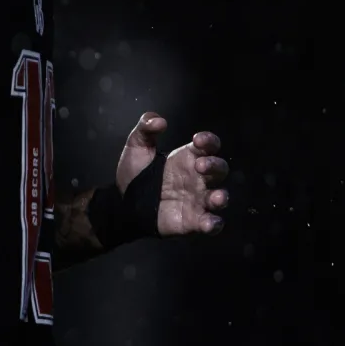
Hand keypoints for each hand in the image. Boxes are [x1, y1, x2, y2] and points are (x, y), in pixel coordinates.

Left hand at [115, 112, 228, 235]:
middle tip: (199, 166)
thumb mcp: (136, 147)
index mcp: (188, 158)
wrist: (123, 203)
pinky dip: (214, 224)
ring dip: (221, 197)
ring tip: (216, 197)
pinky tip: (208, 222)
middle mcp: (198, 178)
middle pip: (219, 169)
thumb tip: (159, 121)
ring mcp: (198, 200)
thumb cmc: (136, 174)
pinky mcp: (193, 221)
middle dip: (214, 165)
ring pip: (220, 196)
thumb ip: (145, 129)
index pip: (208, 146)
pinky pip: (211, 223)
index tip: (197, 140)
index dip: (209, 141)